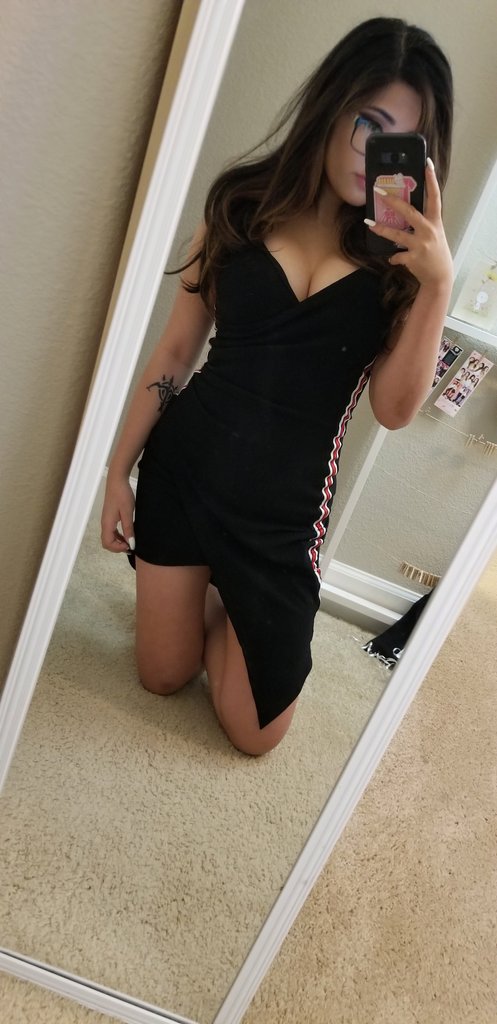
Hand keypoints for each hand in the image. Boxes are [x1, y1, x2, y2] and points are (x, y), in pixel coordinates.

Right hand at [101, 473, 134, 552]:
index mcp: (107, 524)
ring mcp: (106, 520)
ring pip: (109, 537)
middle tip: (130, 545)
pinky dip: (118, 535)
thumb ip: (128, 529)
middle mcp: (104, 523)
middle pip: (106, 542)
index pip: (107, 543)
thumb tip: (131, 543)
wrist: (117, 481)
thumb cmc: (122, 495)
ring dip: (118, 541)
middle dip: (117, 547)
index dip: (118, 548)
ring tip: (130, 540)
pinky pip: (111, 531)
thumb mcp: (128, 513)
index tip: (130, 546)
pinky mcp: (109, 517)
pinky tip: (127, 533)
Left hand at [365, 159, 452, 292]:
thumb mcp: (434, 232)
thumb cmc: (435, 251)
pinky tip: (392, 258)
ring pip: (397, 234)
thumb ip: (422, 221)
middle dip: (393, 202)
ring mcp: (421, 244)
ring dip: (381, 229)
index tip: (426, 164)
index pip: (435, 196)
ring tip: (368, 223)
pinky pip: (397, 255)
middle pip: (409, 212)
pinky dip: (393, 257)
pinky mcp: (414, 258)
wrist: (440, 276)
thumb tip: (404, 209)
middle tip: (379, 192)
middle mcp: (429, 230)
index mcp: (435, 221)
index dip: (431, 180)